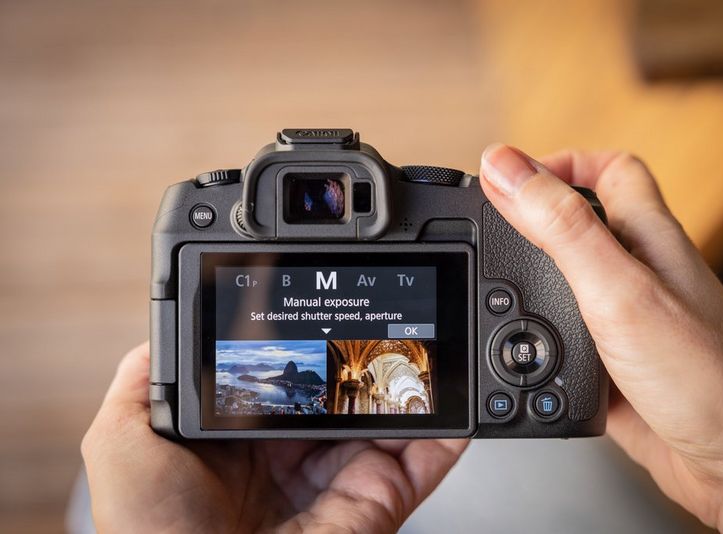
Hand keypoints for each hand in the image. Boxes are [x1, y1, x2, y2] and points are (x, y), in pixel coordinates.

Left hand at [81, 344, 466, 532]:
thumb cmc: (154, 531)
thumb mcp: (122, 443)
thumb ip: (141, 382)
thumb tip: (164, 334)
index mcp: (247, 437)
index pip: (290, 377)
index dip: (310, 342)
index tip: (328, 307)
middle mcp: (295, 455)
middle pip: (344, 394)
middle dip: (369, 359)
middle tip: (392, 319)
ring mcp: (339, 478)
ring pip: (388, 421)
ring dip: (414, 385)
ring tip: (435, 343)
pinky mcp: (375, 502)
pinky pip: (421, 463)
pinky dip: (448, 433)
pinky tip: (459, 399)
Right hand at [479, 144, 722, 532]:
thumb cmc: (710, 377)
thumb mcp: (618, 287)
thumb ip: (559, 226)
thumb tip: (505, 167)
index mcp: (646, 236)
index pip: (610, 170)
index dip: (561, 163)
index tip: (513, 175)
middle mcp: (637, 273)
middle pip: (580, 224)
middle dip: (529, 221)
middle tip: (489, 229)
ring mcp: (625, 321)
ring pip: (566, 284)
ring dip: (525, 284)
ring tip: (490, 288)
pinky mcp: (611, 366)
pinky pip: (564, 340)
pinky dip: (535, 343)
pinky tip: (519, 354)